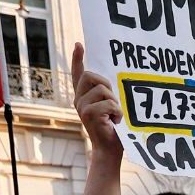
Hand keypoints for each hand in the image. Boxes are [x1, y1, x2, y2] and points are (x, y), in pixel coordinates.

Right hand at [71, 41, 121, 156]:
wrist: (109, 151)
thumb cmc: (113, 130)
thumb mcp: (108, 108)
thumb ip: (105, 94)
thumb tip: (111, 81)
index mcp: (83, 97)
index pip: (78, 74)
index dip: (77, 59)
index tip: (79, 44)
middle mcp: (79, 100)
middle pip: (91, 76)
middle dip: (106, 85)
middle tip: (113, 102)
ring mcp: (82, 106)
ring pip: (103, 90)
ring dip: (114, 102)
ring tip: (114, 116)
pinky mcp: (89, 114)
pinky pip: (109, 103)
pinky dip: (117, 112)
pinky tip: (115, 122)